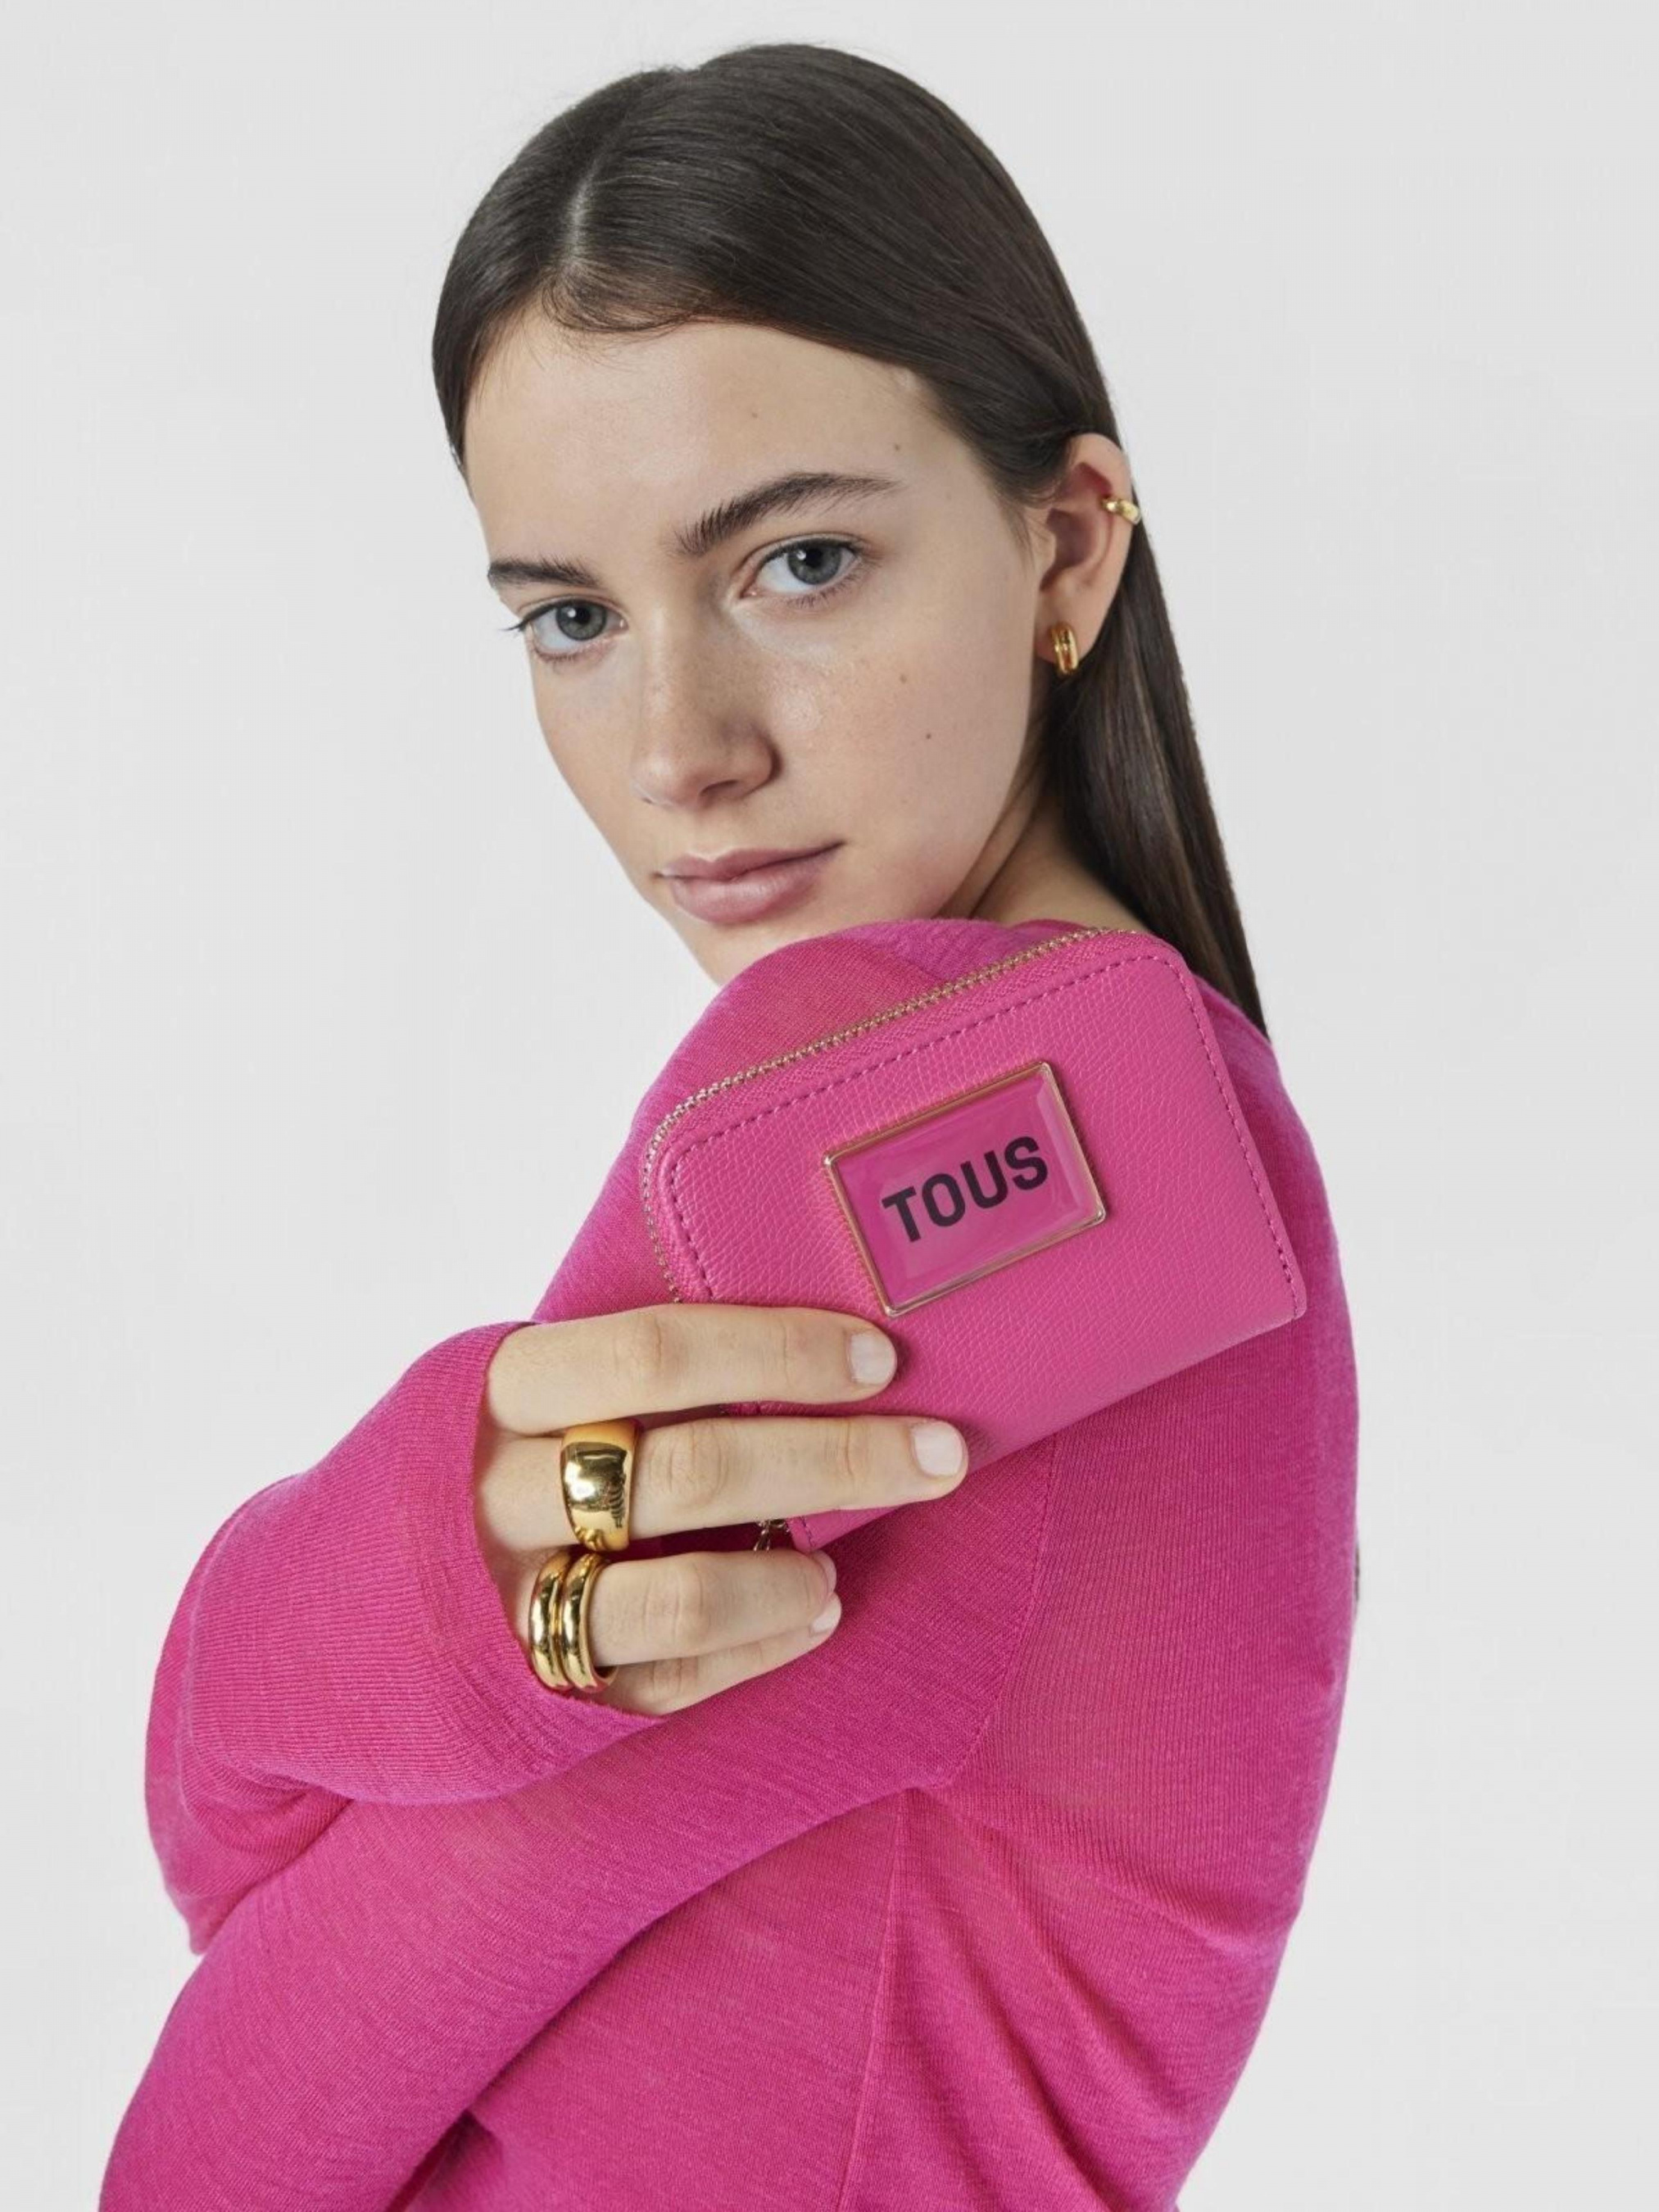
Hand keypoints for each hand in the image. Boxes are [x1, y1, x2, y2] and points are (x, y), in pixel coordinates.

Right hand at [473, 1304, 967, 1712]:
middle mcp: (493, 1494)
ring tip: (845, 1556)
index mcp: (491, 1387)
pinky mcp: (525, 1697)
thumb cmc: (441, 1474)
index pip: (653, 1353)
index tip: (880, 1355)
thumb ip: (608, 1375)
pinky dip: (754, 1647)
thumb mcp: (494, 1396)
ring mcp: (505, 1604)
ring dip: (789, 1568)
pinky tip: (813, 1613)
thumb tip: (799, 1338)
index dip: (775, 1351)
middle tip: (941, 1452)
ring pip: (680, 1593)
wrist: (297, 1618)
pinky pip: (664, 1679)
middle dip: (836, 1458)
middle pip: (691, 1469)